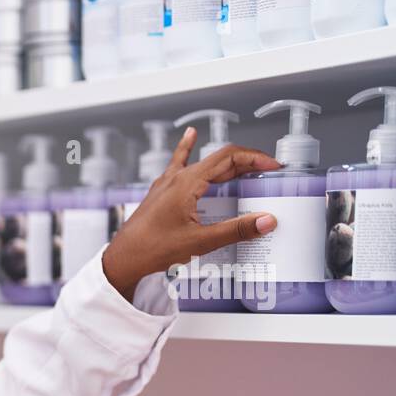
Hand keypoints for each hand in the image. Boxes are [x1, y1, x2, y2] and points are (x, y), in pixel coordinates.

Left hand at [102, 127, 282, 300]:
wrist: (122, 259)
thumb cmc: (152, 249)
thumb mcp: (200, 242)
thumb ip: (235, 230)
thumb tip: (266, 221)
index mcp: (187, 182)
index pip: (228, 157)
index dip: (255, 158)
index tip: (273, 166)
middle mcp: (176, 177)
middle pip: (218, 160)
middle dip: (246, 163)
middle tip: (266, 172)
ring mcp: (166, 183)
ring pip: (202, 164)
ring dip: (225, 163)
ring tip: (245, 162)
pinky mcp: (161, 192)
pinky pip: (178, 164)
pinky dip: (187, 150)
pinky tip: (190, 137)